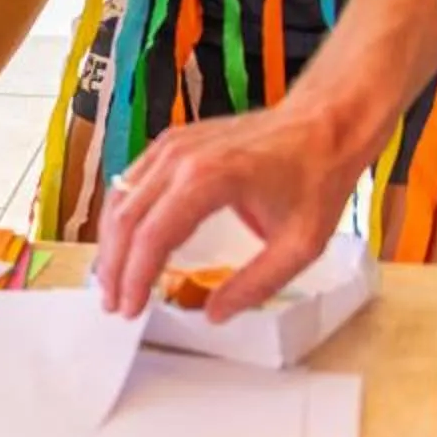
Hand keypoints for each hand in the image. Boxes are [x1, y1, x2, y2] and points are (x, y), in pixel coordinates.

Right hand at [92, 101, 365, 317]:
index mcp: (208, 180)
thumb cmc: (316, 177)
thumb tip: (215, 313)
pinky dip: (122, 216)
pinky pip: (131, 181)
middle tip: (113, 302)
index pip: (152, 237)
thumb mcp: (300, 245)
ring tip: (113, 278)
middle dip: (113, 266)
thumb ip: (256, 284)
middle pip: (126, 219)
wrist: (324, 123)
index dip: (135, 278)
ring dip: (111, 242)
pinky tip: (126, 241)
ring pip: (120, 198)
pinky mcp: (171, 142)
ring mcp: (170, 146)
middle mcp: (179, 158)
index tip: (131, 309)